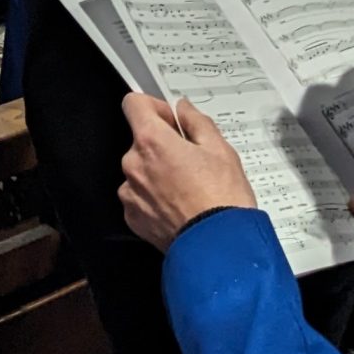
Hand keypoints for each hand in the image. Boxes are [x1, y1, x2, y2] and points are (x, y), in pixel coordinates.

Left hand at [118, 94, 257, 250]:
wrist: (219, 249)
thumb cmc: (223, 199)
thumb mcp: (220, 150)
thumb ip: (196, 122)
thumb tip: (183, 109)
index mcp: (152, 141)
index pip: (134, 104)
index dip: (154, 107)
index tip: (171, 120)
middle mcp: (133, 164)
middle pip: (140, 141)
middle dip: (162, 145)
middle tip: (192, 161)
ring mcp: (130, 192)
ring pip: (140, 170)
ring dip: (157, 173)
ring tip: (188, 188)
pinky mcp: (132, 216)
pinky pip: (139, 196)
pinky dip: (154, 197)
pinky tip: (179, 206)